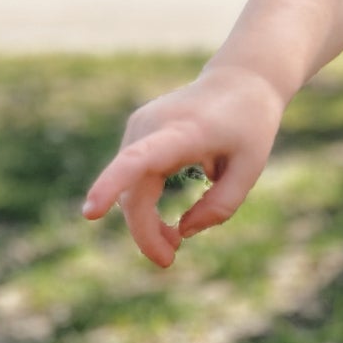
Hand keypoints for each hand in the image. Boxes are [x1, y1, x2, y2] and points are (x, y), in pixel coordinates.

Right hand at [80, 64, 284, 268]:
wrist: (241, 81)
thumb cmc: (250, 125)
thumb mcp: (251, 168)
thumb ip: (221, 205)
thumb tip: (183, 232)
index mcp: (185, 132)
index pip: (139, 160)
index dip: (112, 186)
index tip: (91, 212)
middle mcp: (153, 125)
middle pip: (134, 190)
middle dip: (144, 232)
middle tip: (168, 261)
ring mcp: (140, 126)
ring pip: (130, 187)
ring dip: (145, 221)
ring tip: (172, 244)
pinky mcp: (138, 131)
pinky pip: (133, 177)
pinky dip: (144, 205)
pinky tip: (166, 225)